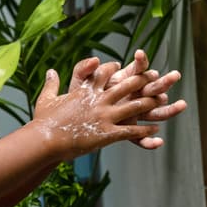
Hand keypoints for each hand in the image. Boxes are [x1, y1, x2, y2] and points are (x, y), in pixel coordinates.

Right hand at [34, 60, 159, 159]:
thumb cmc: (44, 121)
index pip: (104, 73)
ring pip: (134, 107)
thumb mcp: (47, 99)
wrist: (45, 139)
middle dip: (141, 81)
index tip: (120, 66)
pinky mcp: (107, 133)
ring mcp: (105, 116)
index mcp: (86, 90)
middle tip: (153, 78)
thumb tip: (50, 71)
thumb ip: (51, 84)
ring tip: (162, 101)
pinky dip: (144, 130)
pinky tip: (155, 130)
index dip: (114, 69)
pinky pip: (131, 130)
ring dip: (150, 104)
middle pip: (126, 86)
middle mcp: (99, 100)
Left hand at [72, 51, 187, 148]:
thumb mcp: (79, 84)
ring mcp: (133, 114)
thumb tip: (95, 60)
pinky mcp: (128, 131)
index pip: (135, 70)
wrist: (72, 121)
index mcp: (122, 82)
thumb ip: (84, 70)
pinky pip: (140, 137)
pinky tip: (158, 142)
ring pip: (155, 111)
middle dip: (164, 82)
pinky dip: (149, 141)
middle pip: (151, 88)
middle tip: (175, 75)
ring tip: (182, 105)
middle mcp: (132, 97)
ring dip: (169, 109)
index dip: (140, 63)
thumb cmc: (78, 100)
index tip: (140, 56)